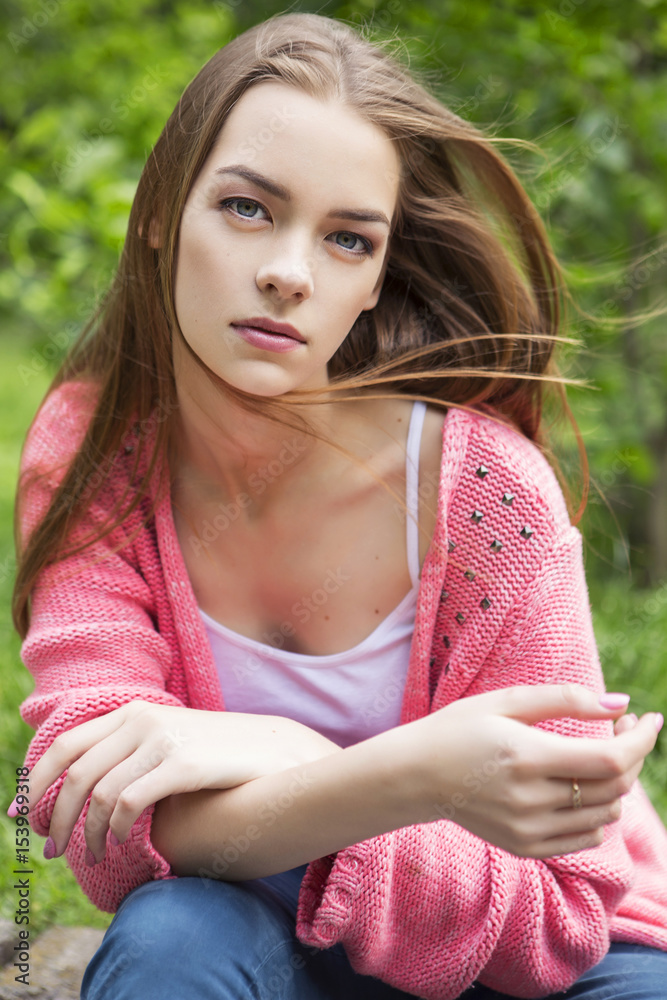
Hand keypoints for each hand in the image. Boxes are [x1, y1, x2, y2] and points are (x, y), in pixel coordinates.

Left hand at [20, 701, 340, 863]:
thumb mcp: (169, 741)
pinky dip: (116, 828)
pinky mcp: (183, 763)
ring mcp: (162, 739)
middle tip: (52, 848)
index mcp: (133, 711)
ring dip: (85, 833)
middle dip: (54, 815)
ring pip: (97, 793)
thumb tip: (86, 788)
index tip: (22, 815)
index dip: (34, 781)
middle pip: (74, 772)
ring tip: (90, 855)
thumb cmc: (219, 755)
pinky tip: (121, 843)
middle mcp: (142, 719)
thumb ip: (131, 752)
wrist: (276, 751)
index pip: (66, 744)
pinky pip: (129, 802)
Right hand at [394, 684, 661, 857]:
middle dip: (633, 754)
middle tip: (623, 725)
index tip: (650, 718)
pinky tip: (582, 785)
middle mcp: (531, 800)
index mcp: (526, 757)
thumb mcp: (504, 701)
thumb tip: (619, 703)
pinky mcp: (526, 847)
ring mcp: (529, 830)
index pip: (611, 761)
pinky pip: (585, 837)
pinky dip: (597, 812)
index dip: (641, 740)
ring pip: (605, 814)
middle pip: (614, 787)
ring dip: (617, 783)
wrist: (413, 777)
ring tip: (601, 752)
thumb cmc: (458, 729)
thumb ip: (564, 699)